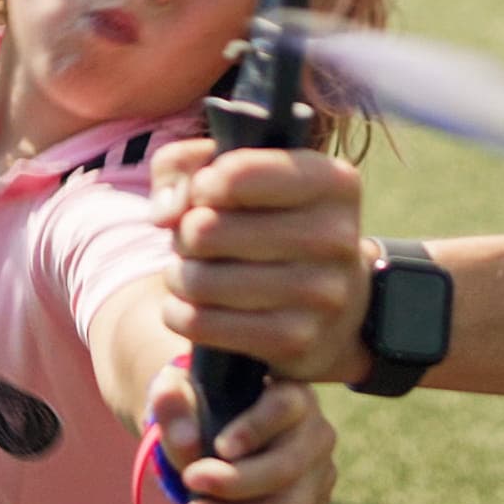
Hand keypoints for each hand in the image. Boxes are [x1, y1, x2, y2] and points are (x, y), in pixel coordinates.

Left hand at [147, 363, 335, 503]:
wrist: (221, 445)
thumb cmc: (205, 410)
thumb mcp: (182, 394)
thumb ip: (173, 402)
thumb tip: (186, 440)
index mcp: (292, 393)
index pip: (284, 408)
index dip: (255, 429)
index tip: (220, 447)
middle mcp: (317, 434)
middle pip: (288, 466)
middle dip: (236, 483)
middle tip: (190, 485)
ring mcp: (320, 478)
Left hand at [150, 139, 371, 381]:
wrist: (336, 301)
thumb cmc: (274, 220)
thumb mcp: (242, 172)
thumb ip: (187, 163)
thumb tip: (167, 213)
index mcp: (332, 182)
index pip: (238, 175)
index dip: (202, 185)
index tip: (206, 194)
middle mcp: (336, 236)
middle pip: (208, 229)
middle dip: (186, 234)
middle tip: (197, 238)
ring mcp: (321, 292)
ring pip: (201, 280)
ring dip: (180, 275)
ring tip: (193, 270)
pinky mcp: (297, 340)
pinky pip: (203, 324)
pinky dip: (180, 314)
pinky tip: (189, 305)